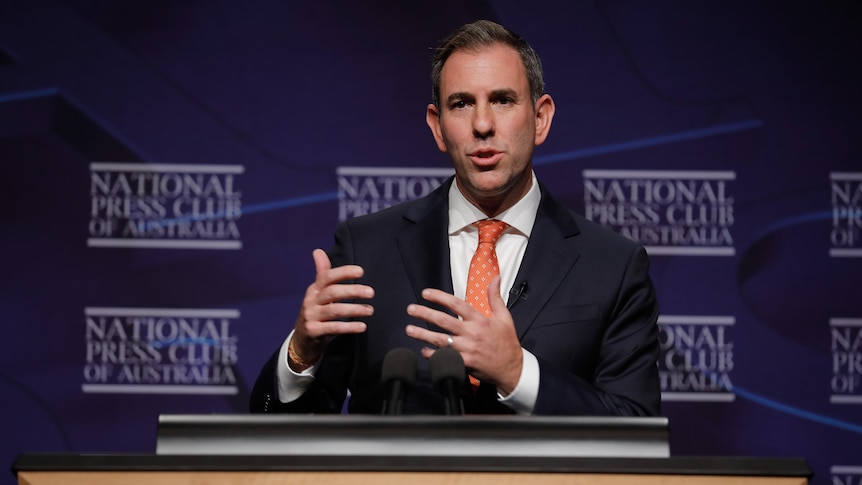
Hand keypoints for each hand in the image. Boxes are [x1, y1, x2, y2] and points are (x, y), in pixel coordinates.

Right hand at [290, 249, 372, 370]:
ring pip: (334, 311)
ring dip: (354, 309)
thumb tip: (317, 251)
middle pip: (332, 292)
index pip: (327, 276)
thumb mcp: (317, 292)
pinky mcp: (314, 331)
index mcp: (314, 289)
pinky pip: (333, 328)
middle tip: (371, 292)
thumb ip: (322, 273)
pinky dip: (349, 328)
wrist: (302, 339)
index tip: (361, 271)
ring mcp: (311, 316)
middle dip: (353, 291)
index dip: (343, 272)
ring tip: (370, 310)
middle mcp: (311, 301)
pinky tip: (362, 327)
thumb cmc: (315, 311)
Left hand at [405, 276, 522, 394]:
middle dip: (425, 314)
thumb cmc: (507, 342)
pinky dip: (432, 354)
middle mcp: (472, 333)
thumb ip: (495, 297)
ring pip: (440, 340)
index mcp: (480, 320)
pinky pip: (445, 358)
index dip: (439, 297)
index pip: (456, 304)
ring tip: (409, 329)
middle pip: (443, 320)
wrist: (513, 369)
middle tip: (411, 309)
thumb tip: (495, 278)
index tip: (426, 293)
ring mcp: (467, 349)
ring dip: (423, 334)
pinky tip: (423, 350)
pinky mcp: (465, 363)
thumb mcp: (504, 317)